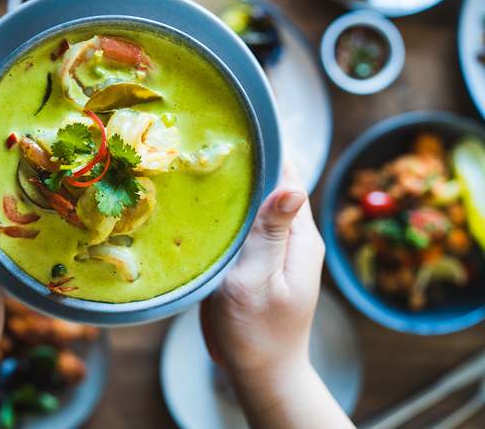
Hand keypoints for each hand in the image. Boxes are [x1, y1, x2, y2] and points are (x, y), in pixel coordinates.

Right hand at [200, 162, 322, 377]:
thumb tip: (293, 186)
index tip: (241, 126)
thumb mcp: (258, 281)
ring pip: (257, 205)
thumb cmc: (256, 333)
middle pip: (272, 187)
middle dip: (247, 164)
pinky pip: (246, 226)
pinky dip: (228, 212)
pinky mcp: (258, 262)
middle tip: (206, 141)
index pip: (290, 178)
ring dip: (235, 187)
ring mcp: (275, 250)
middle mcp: (293, 239)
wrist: (260, 374)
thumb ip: (271, 235)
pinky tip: (203, 204)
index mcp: (300, 239)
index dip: (270, 150)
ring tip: (199, 164)